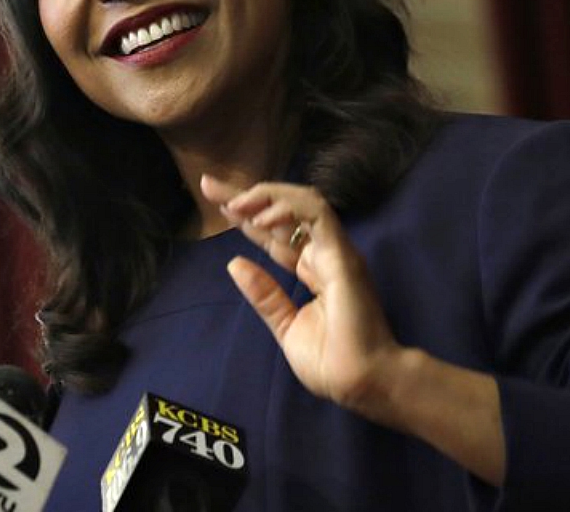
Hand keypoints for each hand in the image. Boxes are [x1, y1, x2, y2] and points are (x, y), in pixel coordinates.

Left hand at [202, 174, 403, 416]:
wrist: (360, 383)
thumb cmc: (330, 362)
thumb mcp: (286, 326)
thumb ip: (264, 295)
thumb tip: (234, 263)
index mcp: (310, 269)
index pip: (274, 233)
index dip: (246, 215)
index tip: (215, 202)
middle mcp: (322, 253)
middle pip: (282, 212)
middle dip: (246, 195)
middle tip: (209, 185)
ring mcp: (334, 250)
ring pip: (303, 202)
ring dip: (266, 196)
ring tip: (234, 203)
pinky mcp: (341, 253)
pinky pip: (317, 215)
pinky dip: (288, 208)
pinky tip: (261, 218)